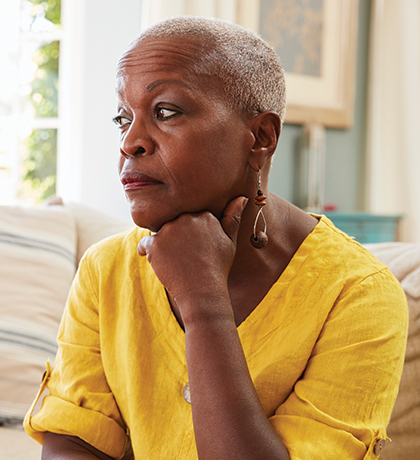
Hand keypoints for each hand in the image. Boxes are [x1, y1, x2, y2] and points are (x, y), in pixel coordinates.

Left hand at [137, 196, 247, 312]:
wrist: (203, 292)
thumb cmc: (218, 268)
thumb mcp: (230, 241)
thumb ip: (232, 217)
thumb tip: (242, 197)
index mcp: (204, 215)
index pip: (190, 218)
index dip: (191, 235)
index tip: (196, 249)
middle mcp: (185, 218)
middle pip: (174, 223)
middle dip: (176, 237)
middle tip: (186, 257)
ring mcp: (169, 230)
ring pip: (160, 233)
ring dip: (164, 245)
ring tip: (176, 262)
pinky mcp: (155, 244)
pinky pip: (145, 244)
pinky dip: (148, 253)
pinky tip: (161, 263)